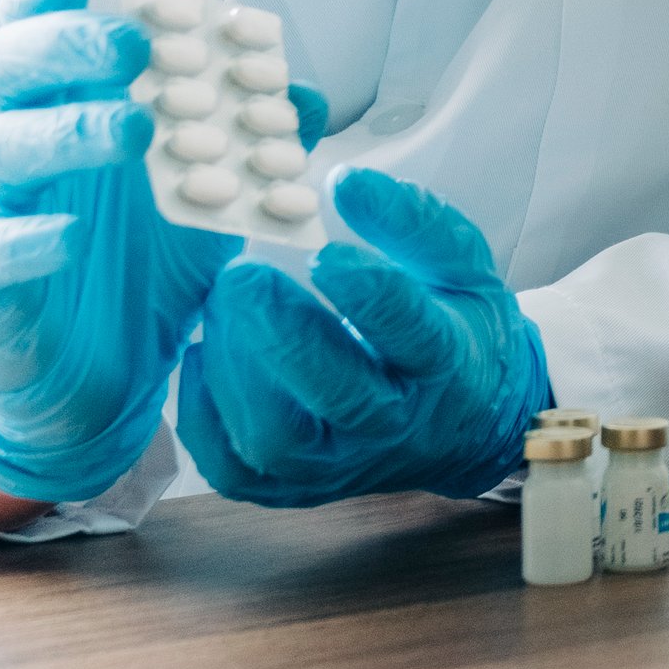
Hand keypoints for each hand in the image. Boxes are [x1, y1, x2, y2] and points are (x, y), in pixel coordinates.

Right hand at [0, 0, 268, 502]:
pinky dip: (29, 238)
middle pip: (11, 69)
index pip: (46, 27)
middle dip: (66, 42)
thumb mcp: (207, 197)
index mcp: (67, 109)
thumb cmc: (138, 268)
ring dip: (66, 132)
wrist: (88, 386)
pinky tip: (71, 234)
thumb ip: (247, 141)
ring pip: (1, 151)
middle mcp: (19, 146)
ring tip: (134, 128)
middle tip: (133, 39)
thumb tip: (308, 93)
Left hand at [176, 167, 550, 506]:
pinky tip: (206, 355)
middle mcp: (396, 424)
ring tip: (221, 307)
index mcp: (447, 363)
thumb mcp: (461, 264)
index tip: (325, 252)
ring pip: (276, 439)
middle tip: (239, 276)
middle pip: (337, 393)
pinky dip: (204, 414)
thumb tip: (345, 181)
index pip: (412, 333)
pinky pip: (235, 468)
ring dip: (236, 370)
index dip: (368, 294)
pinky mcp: (295, 488)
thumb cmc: (455, 329)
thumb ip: (411, 219)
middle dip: (281, 334)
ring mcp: (342, 465)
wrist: (464, 424)